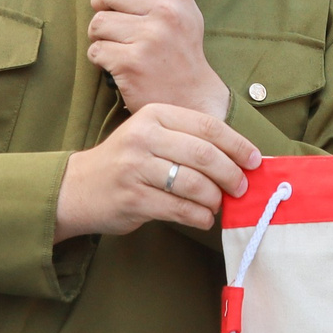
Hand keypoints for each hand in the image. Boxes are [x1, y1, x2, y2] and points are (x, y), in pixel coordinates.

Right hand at [55, 104, 259, 239]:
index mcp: (154, 115)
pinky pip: (180, 209)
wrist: (77, 188)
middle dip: (231, 174)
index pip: (207, 126)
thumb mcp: (152, 136)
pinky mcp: (133, 198)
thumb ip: (188, 140)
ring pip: (194, 184)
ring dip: (215, 199)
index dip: (237, 145)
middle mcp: (144, 137)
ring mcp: (136, 168)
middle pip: (204, 155)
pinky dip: (200, 216)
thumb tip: (239, 158)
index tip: (255, 160)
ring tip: (218, 204)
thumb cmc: (126, 161)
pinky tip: (204, 218)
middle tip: (241, 187)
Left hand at [89, 0, 228, 118]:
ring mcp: (149, 37)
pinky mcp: (131, 63)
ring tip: (120, 46)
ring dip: (101, 36)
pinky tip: (119, 64)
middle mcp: (166, 12)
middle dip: (102, 7)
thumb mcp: (186, 10)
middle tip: (115, 22)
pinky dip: (101, 58)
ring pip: (98, 22)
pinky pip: (96, 49)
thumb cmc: (182, 52)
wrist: (190, 100)